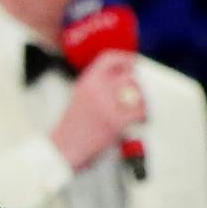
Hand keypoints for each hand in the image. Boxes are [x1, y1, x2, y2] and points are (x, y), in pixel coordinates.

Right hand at [51, 53, 145, 171]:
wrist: (63, 148)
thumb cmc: (71, 127)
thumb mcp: (79, 96)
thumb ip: (97, 85)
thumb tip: (121, 78)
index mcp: (87, 81)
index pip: (109, 59)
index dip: (125, 59)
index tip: (133, 63)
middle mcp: (96, 90)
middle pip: (129, 76)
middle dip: (137, 85)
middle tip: (139, 93)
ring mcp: (107, 105)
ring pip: (138, 93)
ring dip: (142, 101)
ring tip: (139, 108)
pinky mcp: (115, 122)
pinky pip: (139, 112)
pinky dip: (143, 116)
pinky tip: (139, 120)